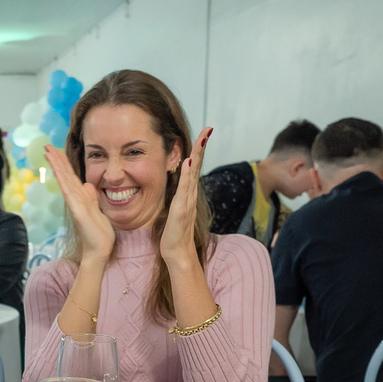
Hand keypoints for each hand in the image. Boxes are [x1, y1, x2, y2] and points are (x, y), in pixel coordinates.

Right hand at [44, 144, 114, 261]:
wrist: (99, 251)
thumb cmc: (99, 234)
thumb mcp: (98, 210)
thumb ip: (92, 197)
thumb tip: (88, 184)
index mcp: (81, 198)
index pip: (70, 177)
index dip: (63, 163)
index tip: (56, 151)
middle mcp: (76, 199)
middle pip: (65, 175)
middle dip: (57, 160)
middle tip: (47, 146)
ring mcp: (75, 205)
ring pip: (65, 180)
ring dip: (57, 166)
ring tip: (49, 152)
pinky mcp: (78, 211)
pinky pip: (69, 192)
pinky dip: (63, 180)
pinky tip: (58, 170)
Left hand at [160, 126, 211, 266]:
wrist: (177, 253)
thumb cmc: (174, 233)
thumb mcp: (175, 210)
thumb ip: (179, 196)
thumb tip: (179, 184)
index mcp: (187, 194)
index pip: (193, 167)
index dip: (198, 150)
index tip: (203, 133)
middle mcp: (190, 195)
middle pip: (197, 165)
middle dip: (202, 146)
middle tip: (208, 128)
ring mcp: (187, 201)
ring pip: (193, 173)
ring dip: (198, 155)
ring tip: (202, 138)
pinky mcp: (181, 210)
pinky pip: (185, 189)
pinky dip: (187, 174)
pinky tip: (189, 161)